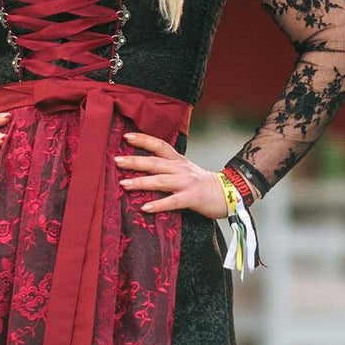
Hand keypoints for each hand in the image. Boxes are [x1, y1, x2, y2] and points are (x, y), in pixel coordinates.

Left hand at [114, 131, 230, 219]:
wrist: (228, 192)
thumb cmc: (201, 183)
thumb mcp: (184, 169)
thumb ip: (167, 166)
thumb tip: (143, 166)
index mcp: (178, 160)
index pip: (159, 145)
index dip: (143, 140)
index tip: (125, 137)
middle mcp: (180, 169)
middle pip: (155, 162)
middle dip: (134, 161)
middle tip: (116, 160)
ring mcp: (186, 183)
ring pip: (160, 181)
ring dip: (141, 182)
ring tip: (124, 184)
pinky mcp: (192, 198)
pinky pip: (173, 202)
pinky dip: (159, 204)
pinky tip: (145, 208)